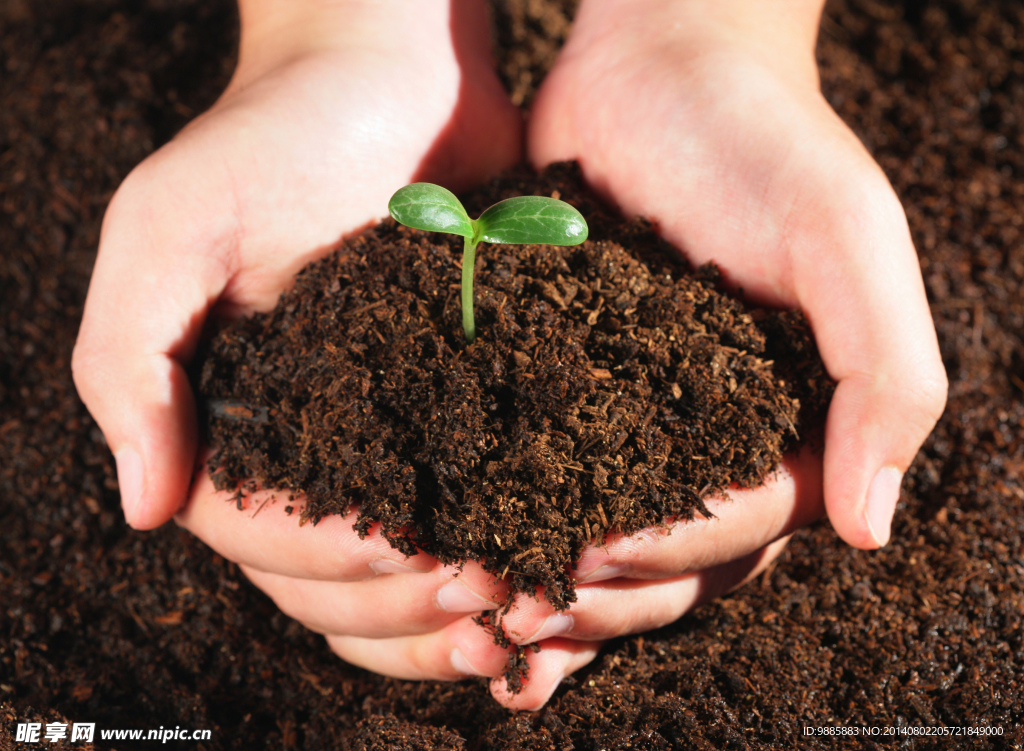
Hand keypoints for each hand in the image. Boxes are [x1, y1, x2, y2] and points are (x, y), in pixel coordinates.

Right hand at [72, 0, 525, 700]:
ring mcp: (386, 434)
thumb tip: (141, 508)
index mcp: (229, 422)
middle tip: (491, 594)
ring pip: (401, 573)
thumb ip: (132, 362)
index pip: (261, 537)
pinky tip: (552, 578)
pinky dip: (504, 553)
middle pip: (334, 581)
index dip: (335, 566)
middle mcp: (306, 444)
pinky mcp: (462, 408)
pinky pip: (474, 510)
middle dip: (408, 605)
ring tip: (530, 609)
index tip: (417, 561)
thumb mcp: (172, 226)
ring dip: (459, 611)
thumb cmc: (278, 136)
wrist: (395, 76)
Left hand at [499, 0, 947, 705]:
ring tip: (471, 606)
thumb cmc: (760, 141)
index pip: (738, 530)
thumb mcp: (844, 238)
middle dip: (593, 596)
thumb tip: (869, 527)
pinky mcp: (563, 384)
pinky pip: (535, 470)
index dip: (668, 559)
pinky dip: (501, 521)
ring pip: (596, 536)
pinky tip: (451, 558)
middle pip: (665, 560)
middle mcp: (713, 439)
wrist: (658, 63)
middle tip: (512, 611)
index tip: (587, 560)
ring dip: (540, 583)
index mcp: (788, 425)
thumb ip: (882, 373)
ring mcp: (634, 418)